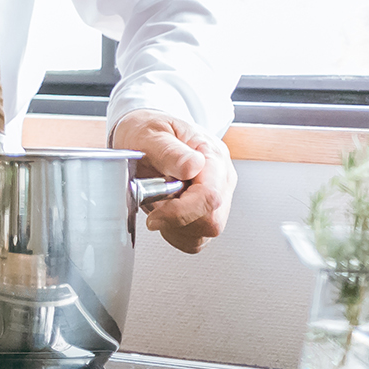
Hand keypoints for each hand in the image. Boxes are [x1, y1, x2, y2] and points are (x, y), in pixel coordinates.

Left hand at [112, 108, 233, 253]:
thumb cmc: (148, 130)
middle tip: (153, 203)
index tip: (155, 216)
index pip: (210, 197)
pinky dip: (177, 233)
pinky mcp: (207, 211)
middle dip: (177, 220)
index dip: (181, 212)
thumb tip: (193, 166)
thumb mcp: (150, 133)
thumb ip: (169, 151)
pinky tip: (165, 214)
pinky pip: (197, 238)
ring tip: (158, 203)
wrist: (146, 132)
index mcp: (213, 156)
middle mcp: (222, 178)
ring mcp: (218, 196)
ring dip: (176, 227)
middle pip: (212, 220)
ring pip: (205, 233)